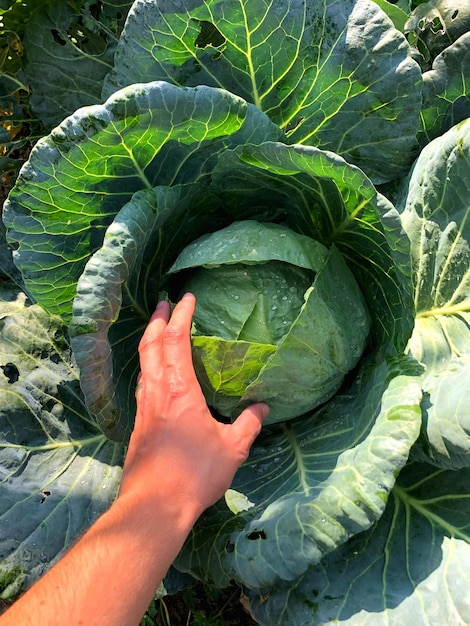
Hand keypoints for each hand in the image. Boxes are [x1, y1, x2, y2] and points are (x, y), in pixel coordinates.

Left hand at [119, 293, 268, 519]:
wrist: (154, 505)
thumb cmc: (195, 473)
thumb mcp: (232, 448)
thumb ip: (248, 424)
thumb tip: (263, 408)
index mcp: (180, 390)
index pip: (176, 340)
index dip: (180, 315)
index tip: (186, 298)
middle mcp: (157, 392)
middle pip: (150, 345)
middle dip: (156, 319)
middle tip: (163, 302)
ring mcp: (143, 408)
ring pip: (143, 364)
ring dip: (149, 341)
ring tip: (157, 330)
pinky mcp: (138, 425)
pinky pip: (142, 384)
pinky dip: (148, 366)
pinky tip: (154, 375)